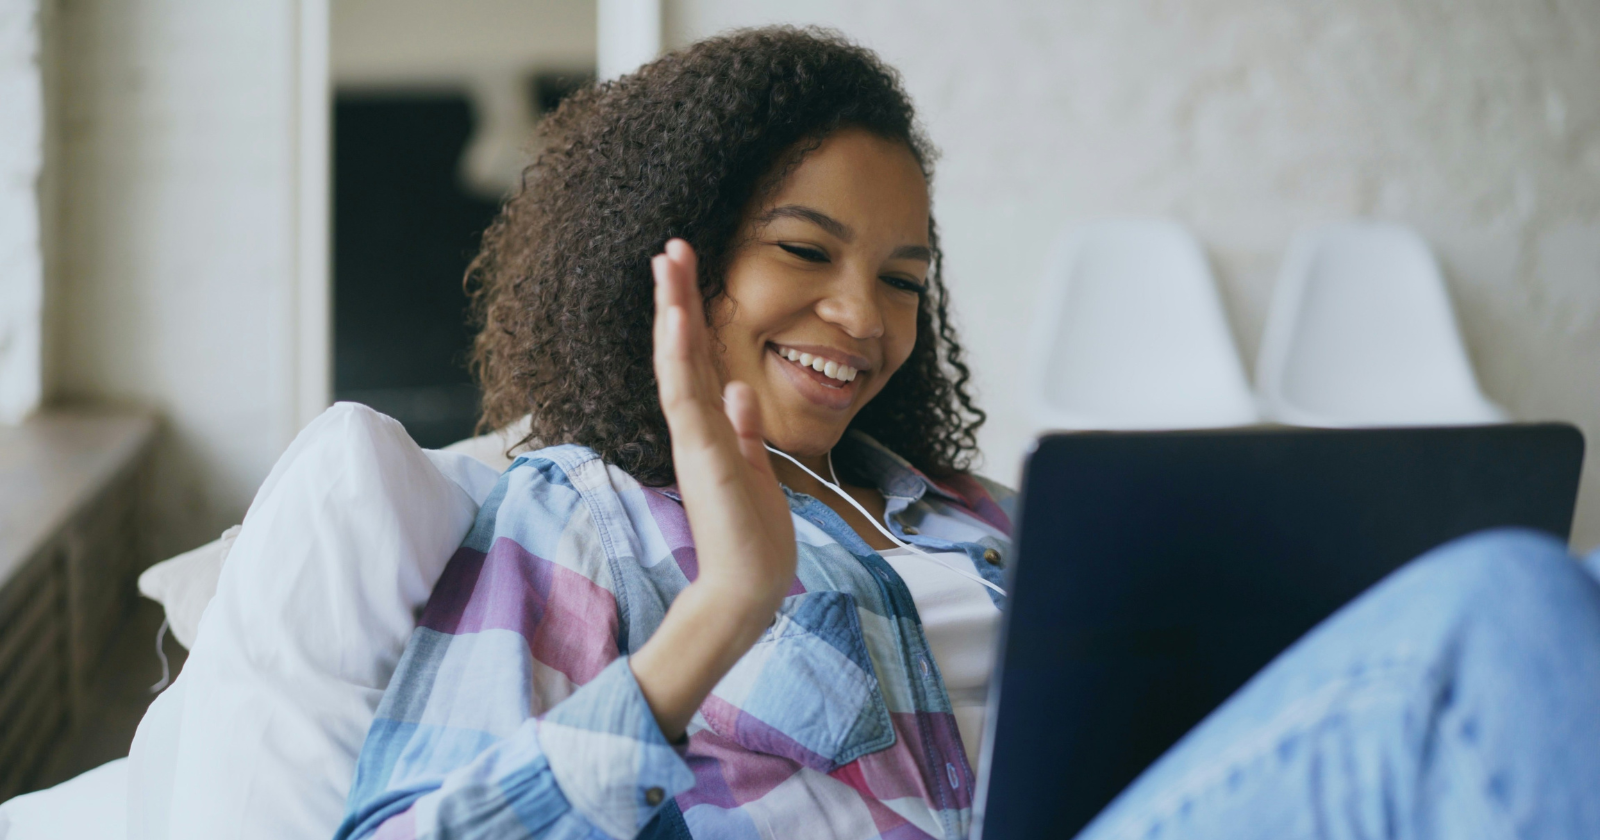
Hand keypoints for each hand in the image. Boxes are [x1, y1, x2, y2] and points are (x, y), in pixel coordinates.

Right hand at [648, 239, 796, 609]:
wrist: (750, 585)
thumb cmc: (752, 535)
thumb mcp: (755, 468)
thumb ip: (744, 429)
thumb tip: (739, 390)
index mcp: (710, 428)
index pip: (695, 359)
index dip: (690, 314)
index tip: (686, 270)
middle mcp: (696, 427)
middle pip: (681, 350)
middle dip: (676, 297)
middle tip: (670, 247)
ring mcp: (695, 439)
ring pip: (677, 363)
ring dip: (673, 311)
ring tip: (667, 263)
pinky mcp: (702, 456)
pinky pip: (684, 398)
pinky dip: (677, 357)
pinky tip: (675, 319)